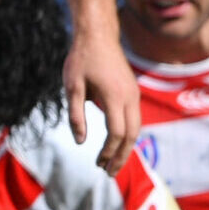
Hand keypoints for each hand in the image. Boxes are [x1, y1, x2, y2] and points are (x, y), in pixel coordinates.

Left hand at [64, 29, 139, 173]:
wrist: (98, 36)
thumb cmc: (81, 60)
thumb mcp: (72, 87)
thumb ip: (76, 115)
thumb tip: (81, 141)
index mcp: (114, 97)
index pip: (116, 133)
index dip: (108, 152)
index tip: (97, 164)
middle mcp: (130, 97)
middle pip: (131, 135)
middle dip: (121, 156)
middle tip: (108, 173)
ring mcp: (134, 94)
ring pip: (136, 128)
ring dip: (126, 147)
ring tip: (113, 163)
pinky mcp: (133, 92)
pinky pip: (134, 119)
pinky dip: (128, 135)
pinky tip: (117, 144)